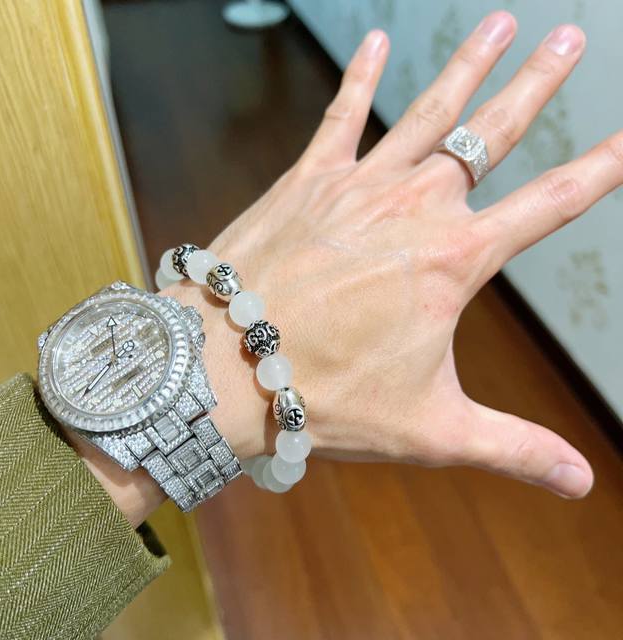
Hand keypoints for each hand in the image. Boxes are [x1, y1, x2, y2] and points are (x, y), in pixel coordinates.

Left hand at [169, 12, 622, 500]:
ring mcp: (359, 185)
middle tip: (571, 39)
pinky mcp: (307, 180)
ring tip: (502, 24)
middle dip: (537, 87)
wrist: (228, 368)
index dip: (599, 169)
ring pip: (429, 113)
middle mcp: (415, 207)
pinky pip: (341, 116)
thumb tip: (579, 483)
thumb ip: (512, 447)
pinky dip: (360, 78)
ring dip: (469, 67)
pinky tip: (378, 39)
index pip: (551, 204)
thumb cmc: (325, 397)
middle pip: (494, 136)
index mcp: (454, 260)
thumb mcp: (430, 429)